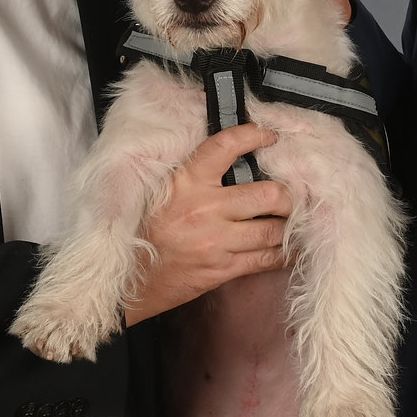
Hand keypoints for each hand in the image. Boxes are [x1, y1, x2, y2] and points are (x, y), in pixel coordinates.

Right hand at [125, 124, 291, 326]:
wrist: (129, 280)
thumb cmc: (144, 232)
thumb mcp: (162, 192)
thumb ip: (193, 176)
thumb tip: (232, 160)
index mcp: (186, 182)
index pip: (226, 146)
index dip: (254, 135)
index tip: (269, 136)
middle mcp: (204, 208)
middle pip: (268, 195)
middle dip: (286, 197)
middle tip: (286, 198)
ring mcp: (216, 241)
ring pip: (273, 230)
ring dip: (286, 227)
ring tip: (287, 223)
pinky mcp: (223, 269)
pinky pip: (266, 259)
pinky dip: (282, 254)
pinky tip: (285, 249)